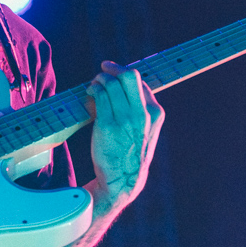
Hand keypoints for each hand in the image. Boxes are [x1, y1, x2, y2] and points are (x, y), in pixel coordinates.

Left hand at [87, 61, 164, 209]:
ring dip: (100, 79)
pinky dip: (93, 89)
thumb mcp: (147, 129)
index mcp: (155, 112)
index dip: (124, 74)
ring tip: (94, 84)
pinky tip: (90, 93)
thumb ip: (141, 108)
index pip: (140, 81)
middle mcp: (143, 113)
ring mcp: (125, 119)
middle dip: (113, 67)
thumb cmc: (131, 152)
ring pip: (111, 83)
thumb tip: (124, 84)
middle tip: (104, 68)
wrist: (123, 179)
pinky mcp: (107, 125)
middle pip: (129, 75)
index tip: (115, 73)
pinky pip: (99, 96)